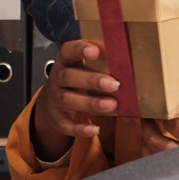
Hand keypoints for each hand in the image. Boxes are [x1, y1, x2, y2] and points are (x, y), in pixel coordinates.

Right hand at [29, 40, 120, 162]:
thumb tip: (127, 56)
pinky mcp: (57, 119)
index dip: (80, 50)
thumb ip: (99, 61)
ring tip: (112, 105)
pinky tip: (95, 129)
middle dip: (91, 80)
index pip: (68, 51)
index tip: (95, 51)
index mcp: (65, 62)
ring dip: (91, 103)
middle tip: (113, 84)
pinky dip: (80, 128)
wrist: (52, 103)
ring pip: (68, 100)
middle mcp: (57, 79)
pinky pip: (67, 125)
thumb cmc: (75, 80)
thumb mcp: (82, 67)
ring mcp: (55, 100)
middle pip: (69, 77)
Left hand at [141, 74, 178, 151]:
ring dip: (150, 139)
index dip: (161, 109)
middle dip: (147, 125)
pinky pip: (167, 166)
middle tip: (145, 110)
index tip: (157, 98)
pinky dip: (159, 153)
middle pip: (158, 142)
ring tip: (151, 124)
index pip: (173, 123)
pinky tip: (163, 139)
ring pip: (159, 157)